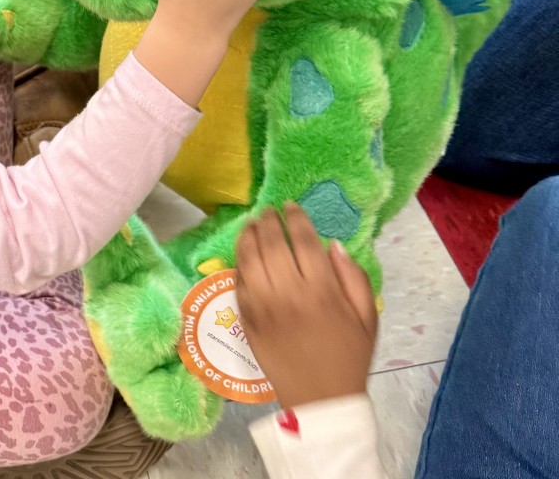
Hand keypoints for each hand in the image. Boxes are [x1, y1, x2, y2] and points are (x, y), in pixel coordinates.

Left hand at [236, 203, 377, 408]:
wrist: (321, 400)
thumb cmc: (349, 356)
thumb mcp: (368, 317)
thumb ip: (354, 277)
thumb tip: (332, 244)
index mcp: (322, 291)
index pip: (304, 240)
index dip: (296, 218)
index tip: (291, 206)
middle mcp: (289, 294)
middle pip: (272, 244)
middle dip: (268, 221)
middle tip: (268, 211)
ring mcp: (263, 306)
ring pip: (249, 259)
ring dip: (248, 236)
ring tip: (251, 224)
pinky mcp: (246, 320)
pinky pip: (238, 283)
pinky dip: (239, 263)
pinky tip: (243, 253)